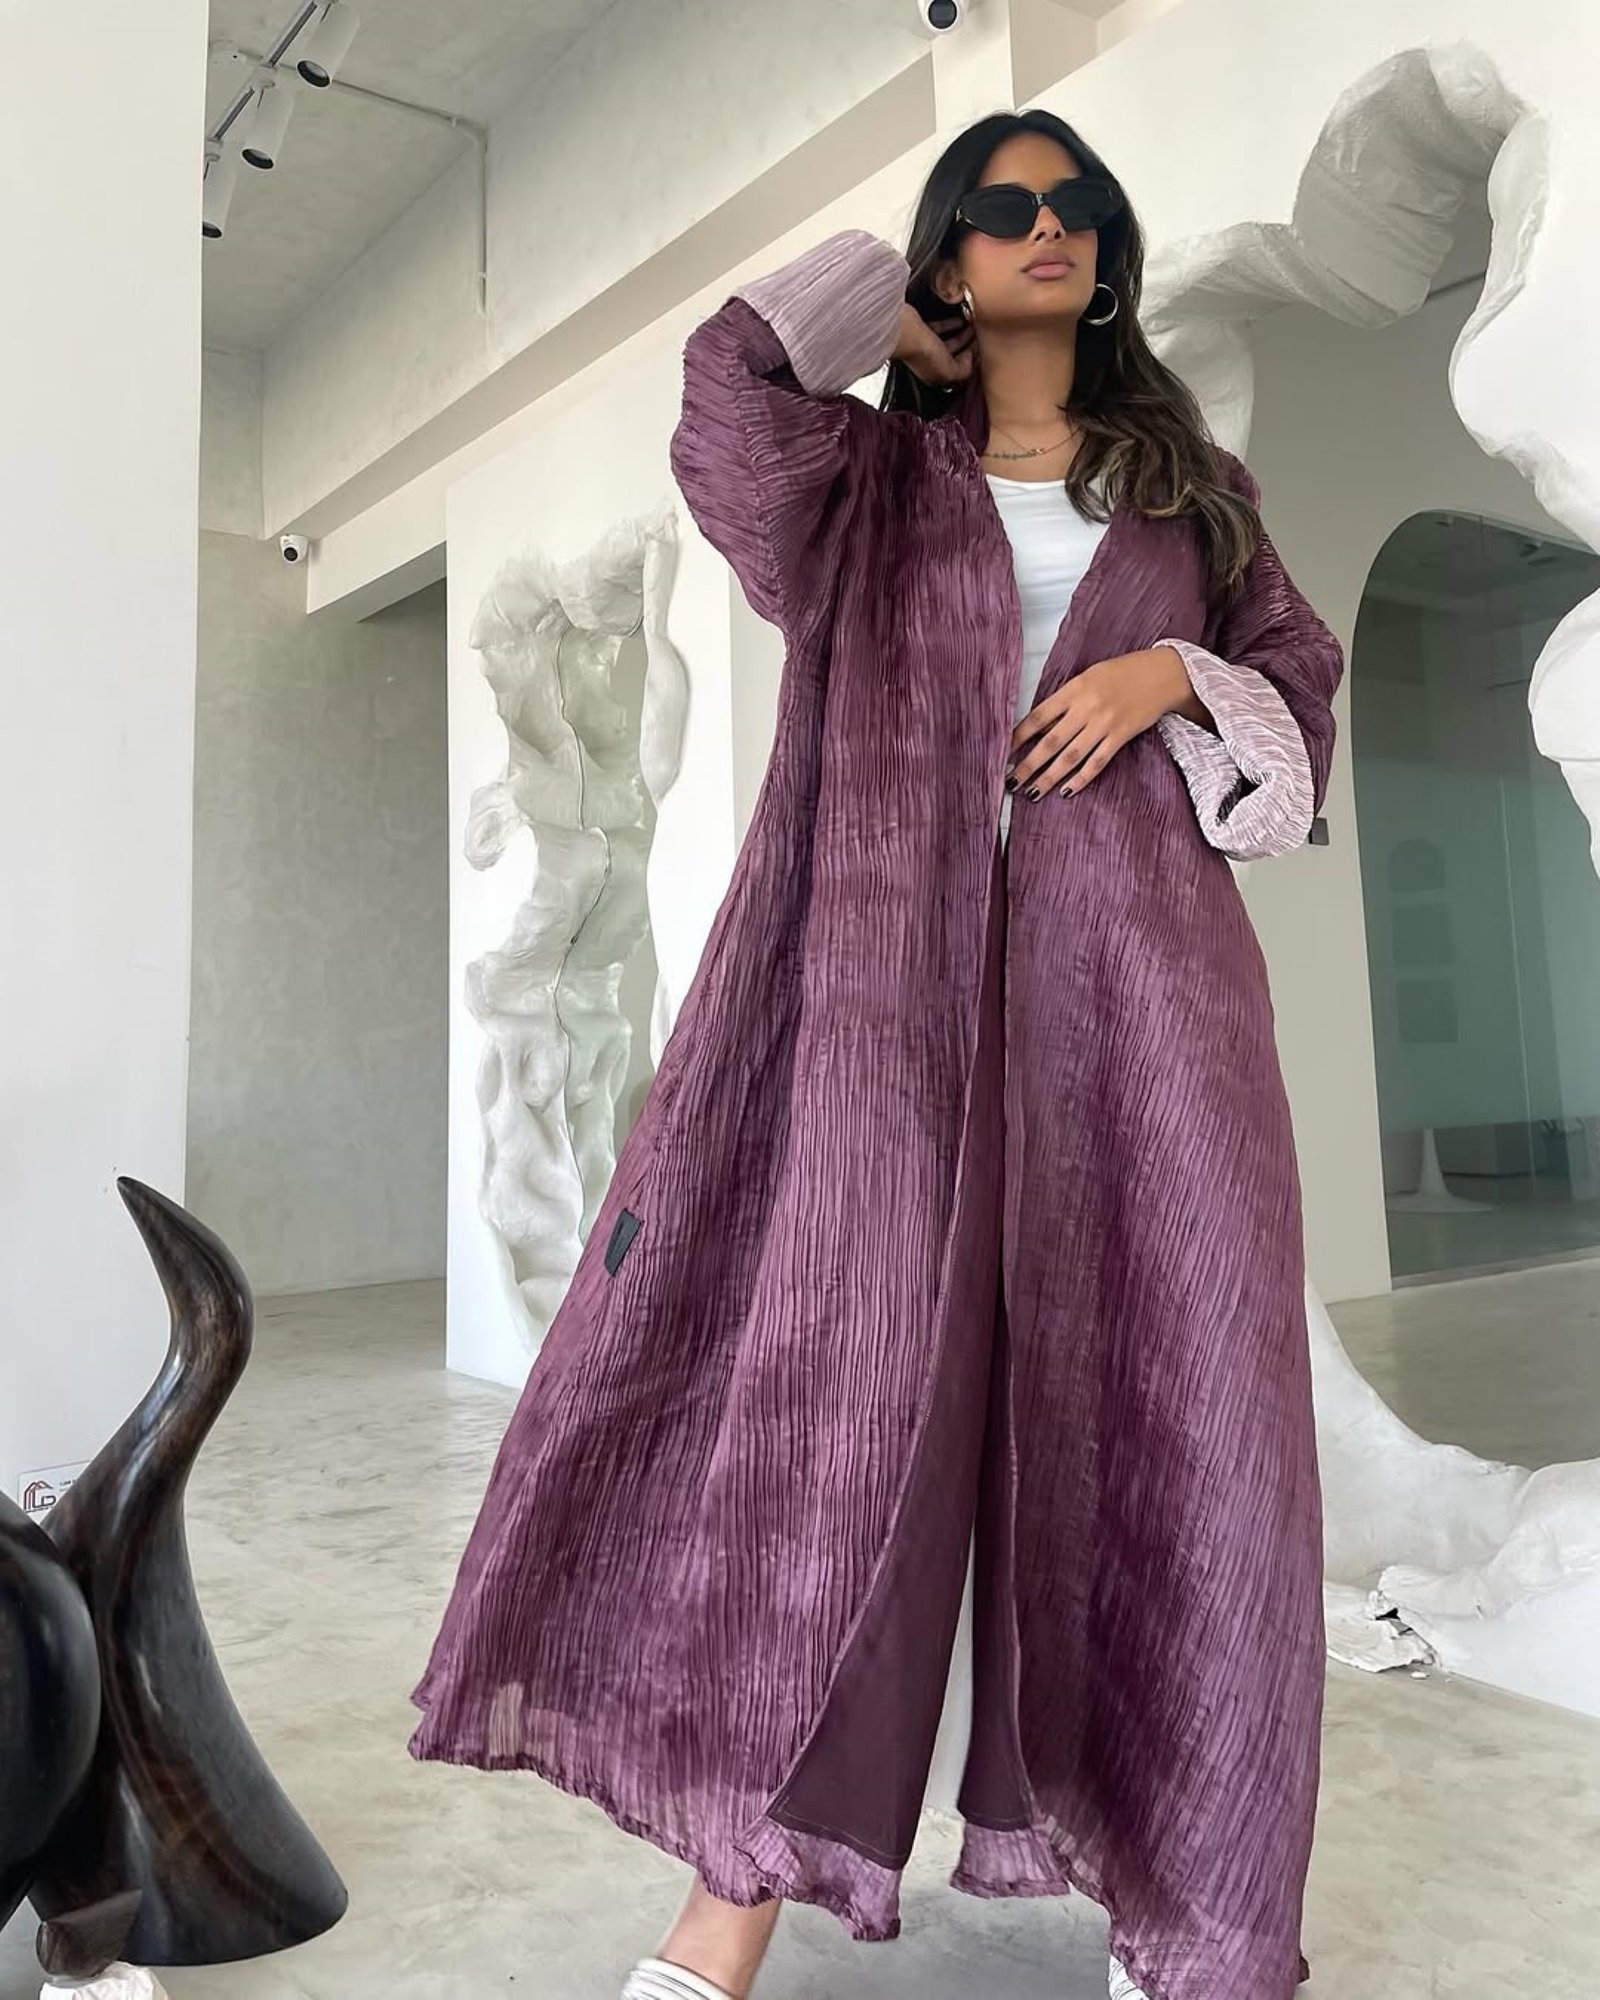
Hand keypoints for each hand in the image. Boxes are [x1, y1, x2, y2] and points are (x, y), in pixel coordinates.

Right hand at [892, 302, 974, 387]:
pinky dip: (950, 324)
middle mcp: (929, 363)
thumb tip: (969, 361)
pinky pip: (939, 328)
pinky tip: (959, 319)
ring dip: (961, 335)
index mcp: (935, 375)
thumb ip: (962, 371)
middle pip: (953, 357)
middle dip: (968, 348)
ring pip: (947, 342)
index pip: (957, 372)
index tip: (982, 352)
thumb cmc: (921, 352)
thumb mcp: (949, 370)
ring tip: (973, 327)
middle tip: (980, 338)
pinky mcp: (920, 330)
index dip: (971, 362)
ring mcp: (924, 346)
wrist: (903, 330)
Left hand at [1008, 647, 1209, 797]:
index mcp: (1073, 689)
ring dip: (1049, 777)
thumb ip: (1065, 700)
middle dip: (1028, 764)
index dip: (1018, 737)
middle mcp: (1086, 707)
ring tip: (1032, 792)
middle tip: (1011, 782)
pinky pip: (1097, 762)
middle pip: (1050, 741)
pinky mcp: (1121, 736)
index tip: (1002, 753)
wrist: (1162, 673)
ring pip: (1071, 756)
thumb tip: (1040, 726)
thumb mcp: (1088, 677)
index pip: (1038, 717)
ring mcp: (1104, 723)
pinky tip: (1067, 791)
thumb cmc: (1122, 673)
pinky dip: (1081, 778)